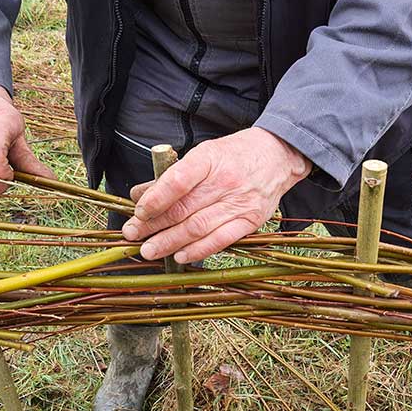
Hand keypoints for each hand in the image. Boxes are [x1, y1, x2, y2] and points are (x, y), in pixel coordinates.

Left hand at [121, 127, 311, 263]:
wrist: (278, 156)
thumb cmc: (235, 154)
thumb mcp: (203, 154)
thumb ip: (171, 176)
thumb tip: (139, 195)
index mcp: (210, 158)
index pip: (178, 181)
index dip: (155, 199)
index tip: (139, 211)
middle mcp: (225, 181)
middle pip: (183, 208)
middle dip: (153, 225)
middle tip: (132, 234)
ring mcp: (239, 203)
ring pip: (197, 227)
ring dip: (169, 242)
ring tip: (149, 250)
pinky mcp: (250, 221)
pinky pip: (220, 240)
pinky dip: (197, 251)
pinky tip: (179, 256)